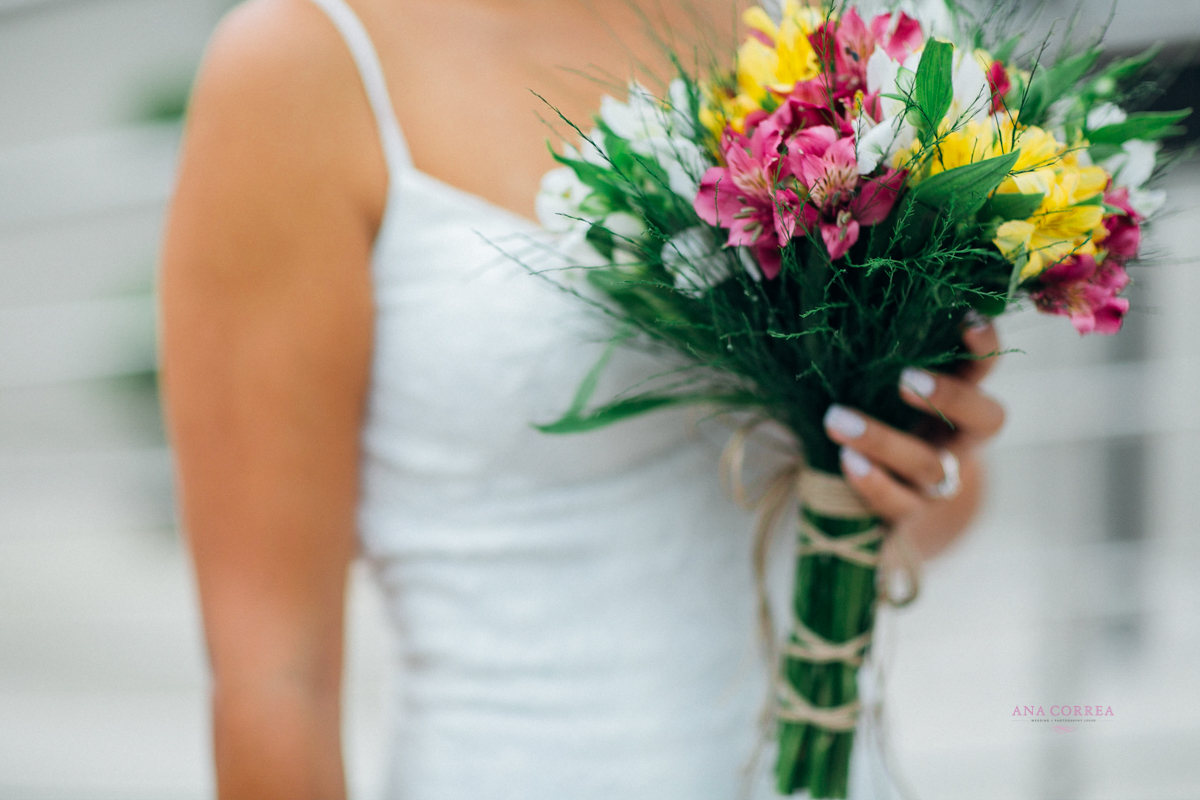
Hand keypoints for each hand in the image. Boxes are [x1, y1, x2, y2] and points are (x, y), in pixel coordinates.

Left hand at [821, 317, 1004, 559]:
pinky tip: (847, 461)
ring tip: (836, 419)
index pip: (986, 367)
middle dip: (949, 396)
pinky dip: (873, 483)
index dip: (984, 345)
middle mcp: (962, 440)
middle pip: (985, 419)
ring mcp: (941, 483)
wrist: (897, 511)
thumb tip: (847, 306)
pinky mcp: (912, 516)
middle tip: (904, 378)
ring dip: (883, 441)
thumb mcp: (890, 394)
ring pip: (930, 466)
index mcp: (962, 399)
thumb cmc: (886, 428)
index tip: (965, 316)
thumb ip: (885, 361)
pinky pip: (899, 504)